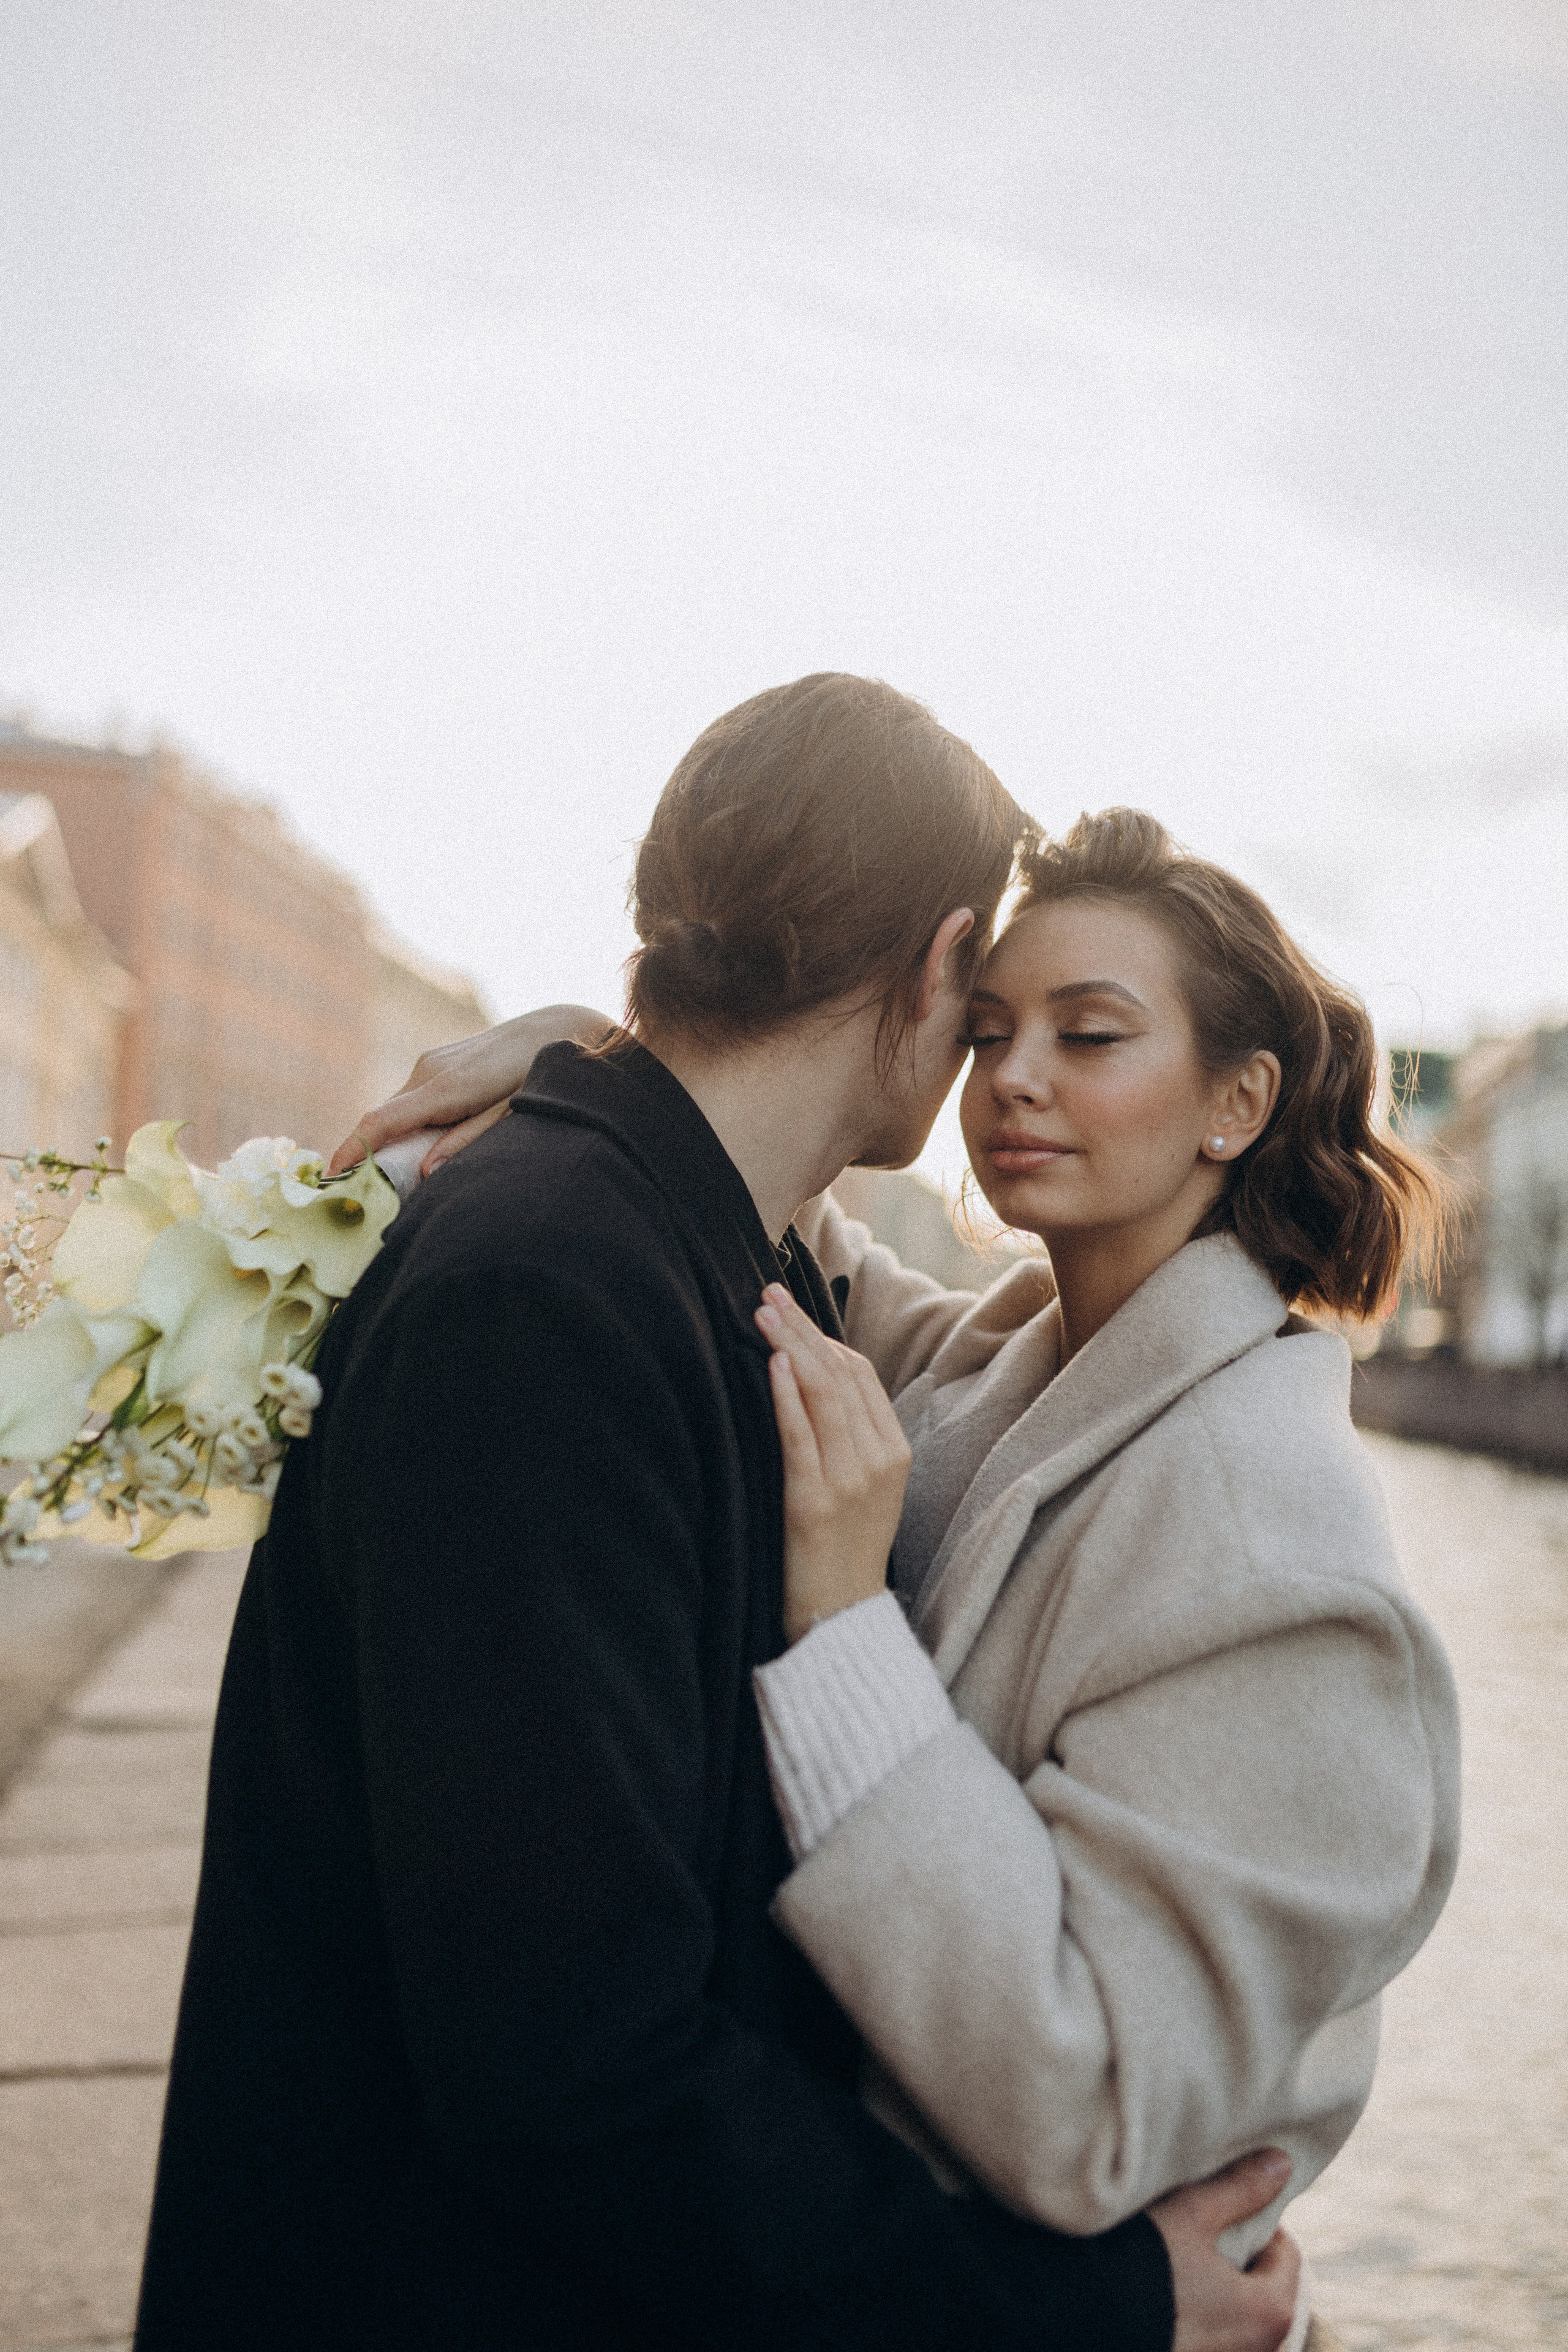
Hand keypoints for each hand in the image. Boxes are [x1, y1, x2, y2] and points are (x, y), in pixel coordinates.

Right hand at [328, 1005, 612, 1179]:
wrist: (563, 1028)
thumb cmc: (543, 1075)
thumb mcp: (513, 1113)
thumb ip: (469, 1140)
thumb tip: (426, 1172)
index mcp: (447, 1087)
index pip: (381, 1122)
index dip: (350, 1152)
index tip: (330, 1182)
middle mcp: (430, 1070)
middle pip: (381, 1119)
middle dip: (365, 1156)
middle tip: (358, 1197)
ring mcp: (433, 1062)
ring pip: (395, 1109)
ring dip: (387, 1141)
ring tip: (386, 1181)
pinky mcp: (440, 1062)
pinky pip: (410, 1100)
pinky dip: (404, 1125)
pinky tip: (416, 1148)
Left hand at [754, 1283, 910, 1645]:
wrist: (840, 1617)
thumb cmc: (842, 1548)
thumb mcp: (861, 1486)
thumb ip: (847, 1436)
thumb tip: (806, 1377)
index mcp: (893, 1452)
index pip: (860, 1376)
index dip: (823, 1336)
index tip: (789, 1309)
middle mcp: (878, 1460)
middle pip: (841, 1375)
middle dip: (804, 1329)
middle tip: (769, 1294)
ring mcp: (850, 1481)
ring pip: (823, 1396)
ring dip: (791, 1348)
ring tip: (763, 1314)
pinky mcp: (814, 1503)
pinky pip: (801, 1438)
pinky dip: (787, 1397)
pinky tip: (773, 1365)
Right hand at [1151, 2152, 1301, 2351]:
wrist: (1089, 2319)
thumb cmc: (1148, 2266)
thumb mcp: (1194, 2214)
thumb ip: (1242, 2188)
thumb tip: (1282, 2163)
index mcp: (1272, 2312)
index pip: (1287, 2253)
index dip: (1258, 2220)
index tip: (1223, 2207)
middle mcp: (1259, 2348)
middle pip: (1263, 2287)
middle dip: (1239, 2257)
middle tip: (1201, 2231)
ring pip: (1237, 2314)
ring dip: (1219, 2288)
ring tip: (1179, 2262)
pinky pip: (1213, 2334)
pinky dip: (1200, 2313)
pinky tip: (1166, 2296)